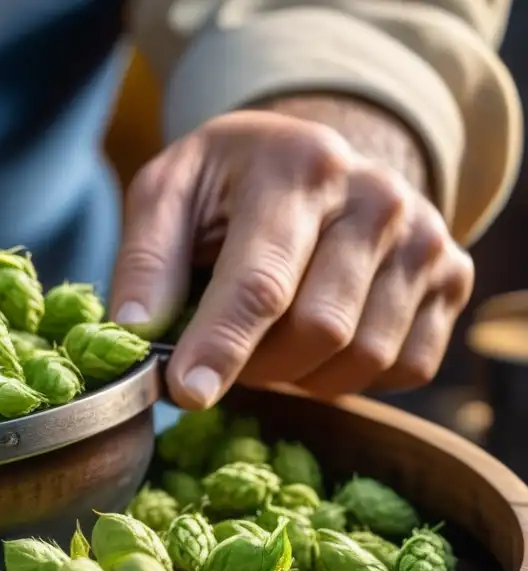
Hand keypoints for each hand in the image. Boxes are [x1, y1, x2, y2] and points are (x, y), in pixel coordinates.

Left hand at [109, 110, 474, 408]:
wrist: (314, 160)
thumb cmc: (228, 184)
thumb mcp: (168, 194)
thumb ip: (145, 259)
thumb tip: (134, 331)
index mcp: (300, 167)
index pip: (262, 280)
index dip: (222, 345)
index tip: (188, 394)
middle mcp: (379, 198)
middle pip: (320, 330)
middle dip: (257, 363)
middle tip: (219, 352)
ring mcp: (427, 238)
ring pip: (365, 358)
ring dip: (300, 372)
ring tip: (267, 335)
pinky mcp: (453, 277)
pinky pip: (405, 368)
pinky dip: (348, 374)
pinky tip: (317, 335)